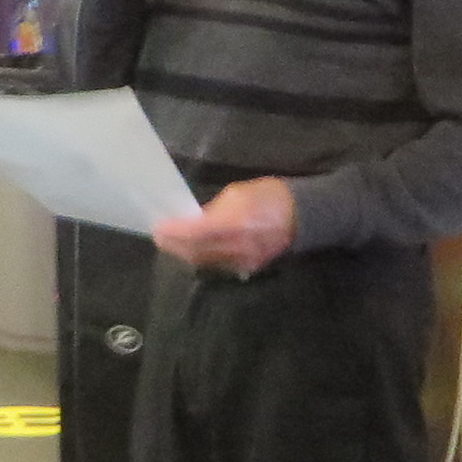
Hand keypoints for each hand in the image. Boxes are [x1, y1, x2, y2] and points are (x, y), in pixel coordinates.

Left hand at [152, 176, 294, 276]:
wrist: (303, 216)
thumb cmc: (269, 196)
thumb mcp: (239, 193)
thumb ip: (214, 209)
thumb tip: (195, 220)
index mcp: (236, 223)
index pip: (196, 233)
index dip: (175, 233)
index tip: (158, 228)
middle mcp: (238, 247)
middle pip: (197, 252)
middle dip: (175, 245)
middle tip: (159, 237)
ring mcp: (243, 261)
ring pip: (205, 262)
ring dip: (186, 253)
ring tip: (171, 243)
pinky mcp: (248, 268)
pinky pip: (218, 266)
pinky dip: (202, 258)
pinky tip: (193, 250)